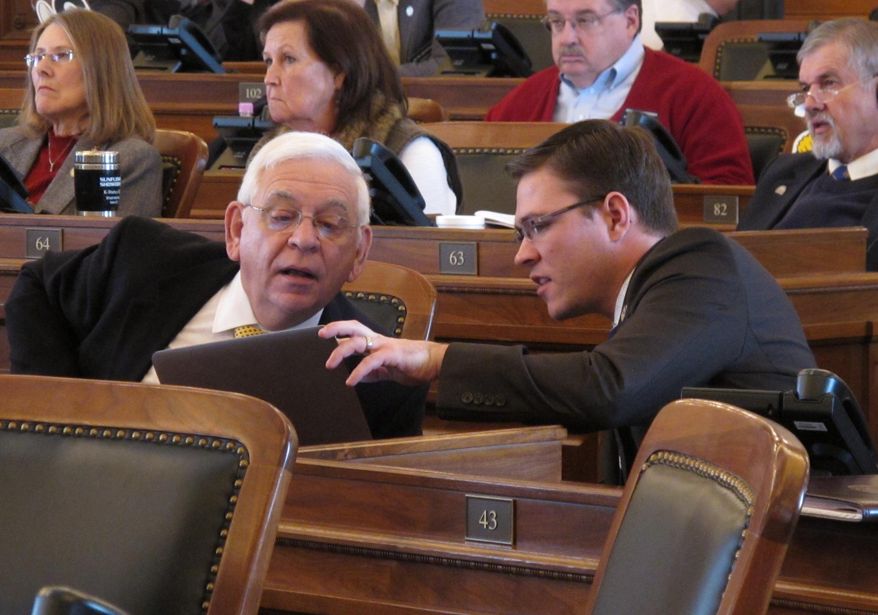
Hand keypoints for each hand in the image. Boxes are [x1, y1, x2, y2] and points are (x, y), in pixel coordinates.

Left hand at [319, 320, 447, 386]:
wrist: (435, 362)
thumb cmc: (413, 364)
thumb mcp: (387, 371)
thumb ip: (372, 372)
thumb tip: (356, 378)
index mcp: (377, 342)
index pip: (355, 331)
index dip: (339, 331)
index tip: (323, 335)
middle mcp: (379, 340)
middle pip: (354, 327)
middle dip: (336, 328)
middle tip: (320, 334)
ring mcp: (386, 346)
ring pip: (359, 341)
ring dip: (342, 351)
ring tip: (329, 364)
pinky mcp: (393, 355)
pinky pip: (372, 361)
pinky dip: (359, 371)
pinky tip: (351, 381)